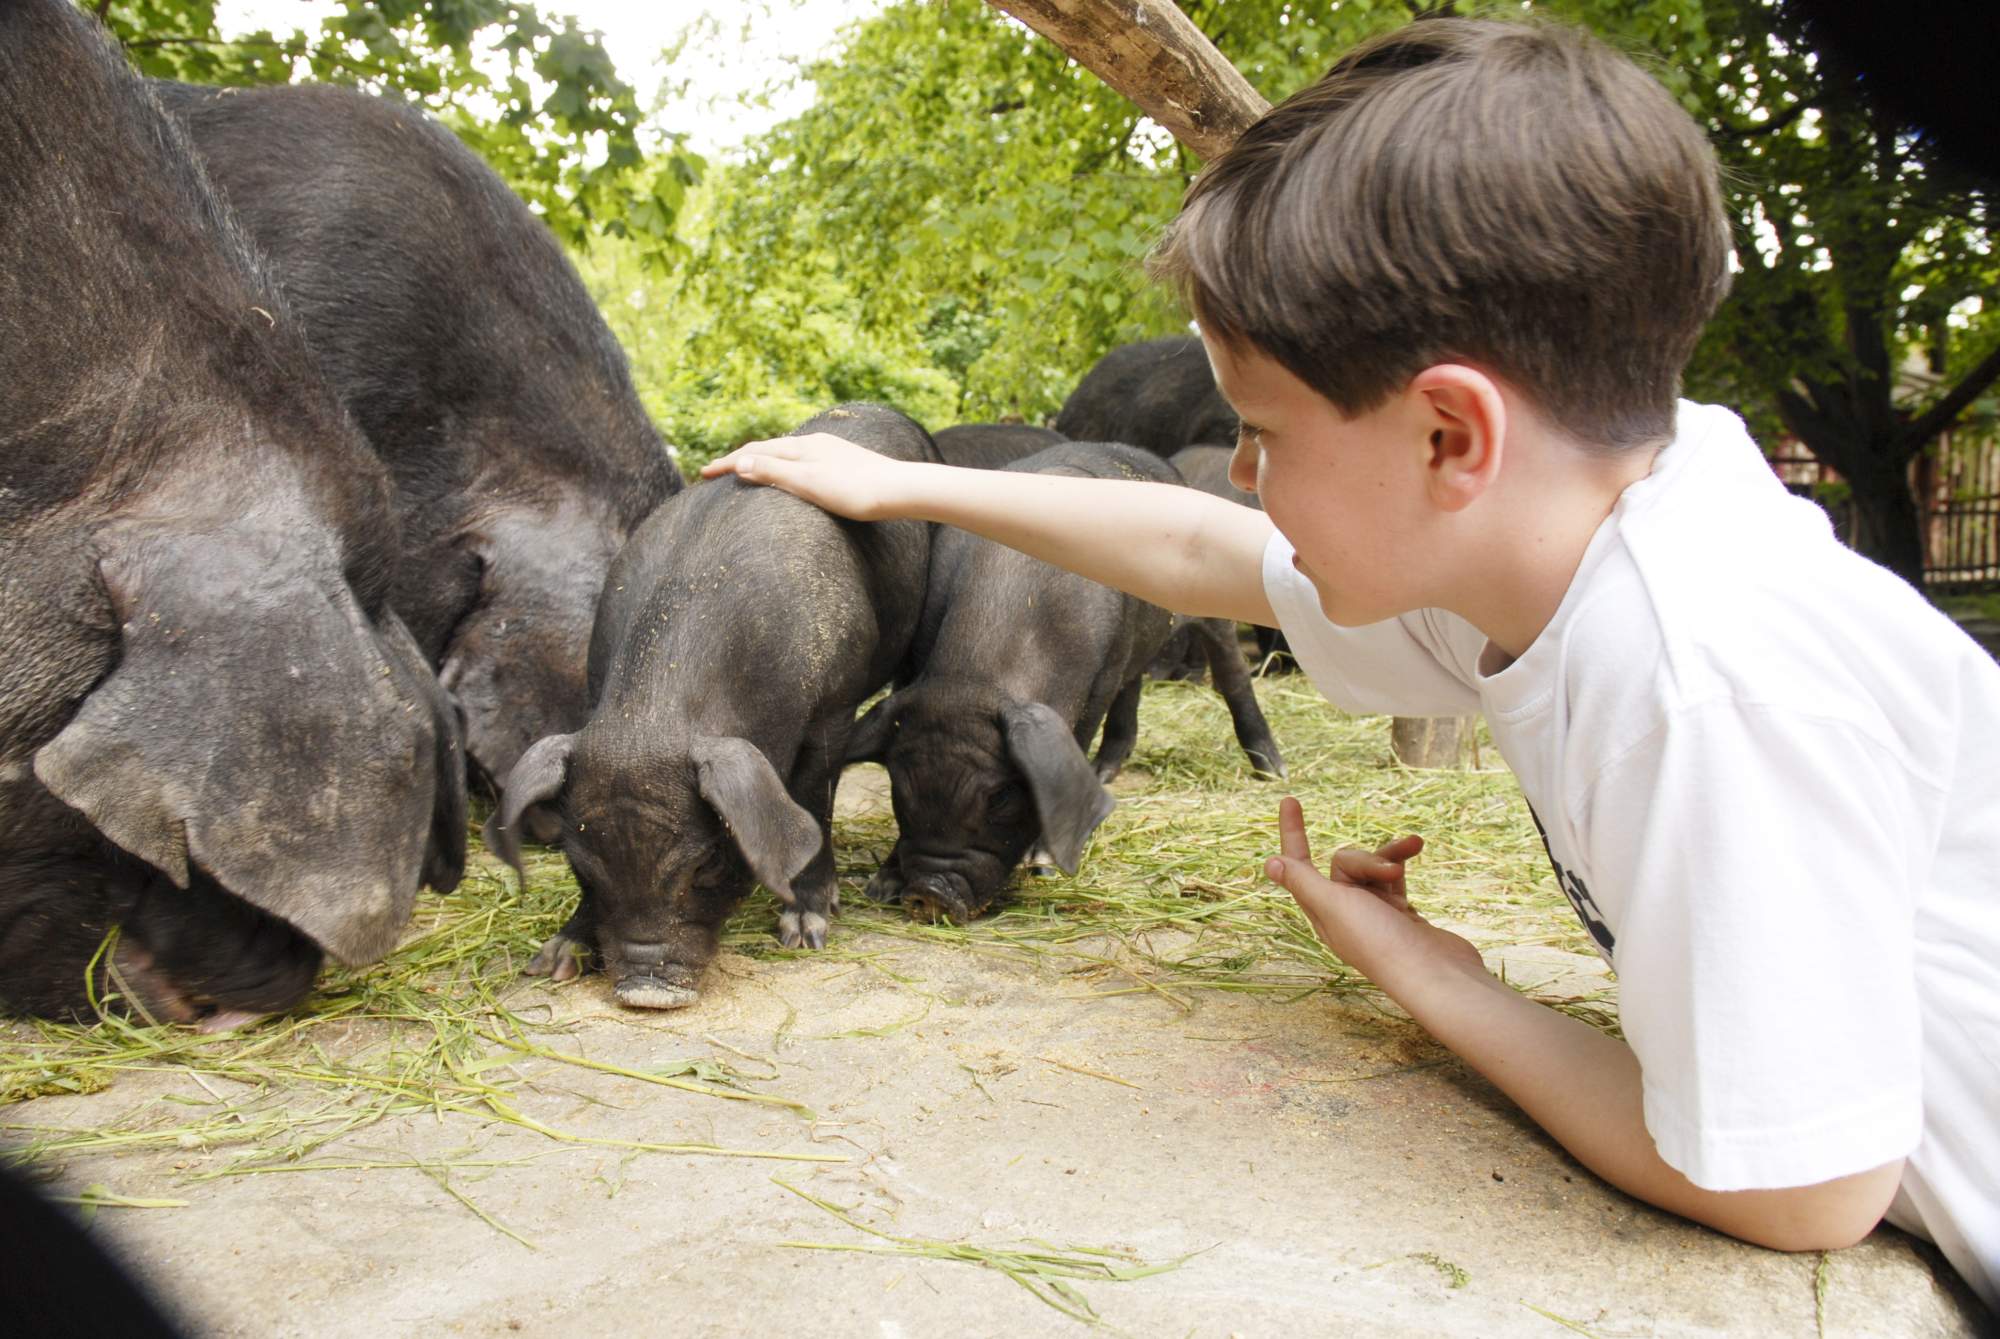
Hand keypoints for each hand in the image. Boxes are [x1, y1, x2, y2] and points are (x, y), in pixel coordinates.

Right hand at [700, 432, 920, 521]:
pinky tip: (795, 474)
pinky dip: (785, 466)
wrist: (901, 491)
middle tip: (718, 470)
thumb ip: (774, 472)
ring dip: (763, 460)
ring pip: (788, 453)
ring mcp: (831, 452)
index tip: (703, 473)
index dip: (727, 462)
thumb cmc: (856, 491)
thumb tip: (739, 462)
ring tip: (749, 470)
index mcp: (802, 447)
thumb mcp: (809, 483)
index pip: (754, 451)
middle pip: (769, 448)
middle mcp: (815, 443)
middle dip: (741, 458)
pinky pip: (804, 461)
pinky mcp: (845, 463)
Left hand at [1263, 795, 1485, 986]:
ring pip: (1372, 866)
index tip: (1289, 799)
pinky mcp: (1400, 912)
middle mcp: (1343, 912)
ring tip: (1412, 850)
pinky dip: (1402, 860)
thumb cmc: (1380, 942)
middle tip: (1389, 873)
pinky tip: (1416, 847)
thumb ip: (1304, 882)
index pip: (1298, 865)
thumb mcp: (1335, 906)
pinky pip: (1394, 874)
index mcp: (1321, 912)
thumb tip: (1270, 863)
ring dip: (1389, 856)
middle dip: (1366, 859)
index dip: (1292, 833)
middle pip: (1344, 862)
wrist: (1436, 974)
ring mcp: (1374, 912)